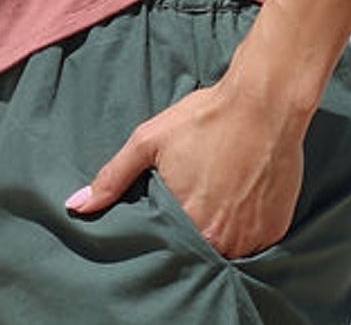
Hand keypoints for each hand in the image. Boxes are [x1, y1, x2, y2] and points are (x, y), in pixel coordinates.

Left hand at [64, 67, 305, 258]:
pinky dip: (245, 225)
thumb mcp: (150, 140)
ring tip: (218, 194)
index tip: (167, 210)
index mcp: (188, 225)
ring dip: (219, 230)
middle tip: (195, 196)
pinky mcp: (275, 231)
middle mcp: (221, 242)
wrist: (264, 101)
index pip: (166, 247)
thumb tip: (75, 206)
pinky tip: (240, 194)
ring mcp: (252, 240)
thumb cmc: (205, 118)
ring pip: (226, 247)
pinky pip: (254, 241)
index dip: (164, 230)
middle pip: (197, 249)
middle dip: (191, 230)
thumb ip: (113, 177)